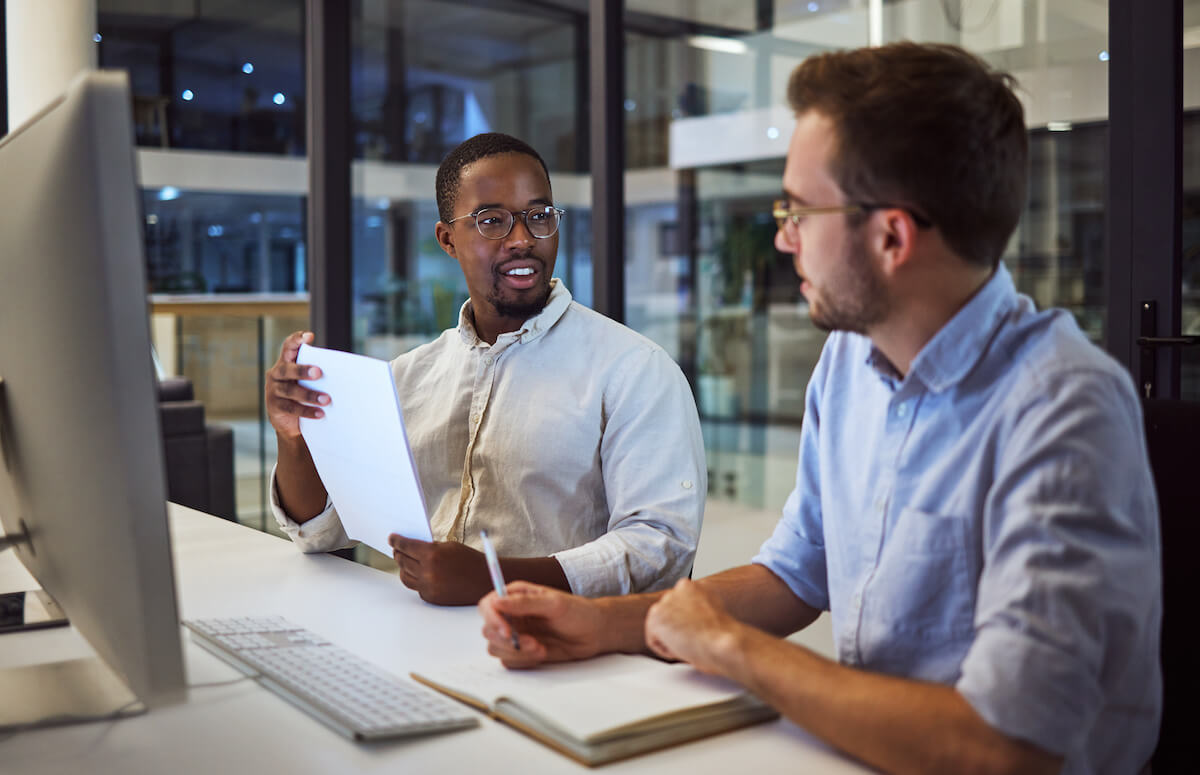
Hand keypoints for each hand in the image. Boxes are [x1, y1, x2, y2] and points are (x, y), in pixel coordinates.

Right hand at [265, 331, 329, 440]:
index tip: (309, 336)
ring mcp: (273, 390)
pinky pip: (291, 408)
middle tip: (319, 372)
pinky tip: (321, 413)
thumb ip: (318, 374)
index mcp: (285, 362)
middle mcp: (276, 374)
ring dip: (309, 395)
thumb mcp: (308, 381)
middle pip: (287, 369)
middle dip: (302, 370)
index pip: (288, 347)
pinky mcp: (274, 407)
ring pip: (290, 391)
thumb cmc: (304, 394)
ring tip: (327, 399)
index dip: (296, 340)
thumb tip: (345, 373)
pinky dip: (307, 411)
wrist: (289, 422)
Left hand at [389, 535, 490, 605]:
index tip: (392, 538)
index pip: (406, 546)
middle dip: (398, 553)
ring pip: (405, 576)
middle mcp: (427, 572)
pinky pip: (416, 587)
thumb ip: (429, 547)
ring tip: (404, 561)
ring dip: (403, 567)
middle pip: (402, 561)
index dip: (396, 541)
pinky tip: (418, 573)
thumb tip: (411, 547)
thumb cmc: (470, 560)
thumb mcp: (449, 546)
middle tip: (396, 548)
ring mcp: (428, 587)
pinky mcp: (431, 597)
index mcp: (432, 555)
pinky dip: (415, 579)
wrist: (485, 581)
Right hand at [478, 581, 603, 667]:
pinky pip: (509, 661)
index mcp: (515, 596)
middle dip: (508, 641)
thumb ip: (524, 603)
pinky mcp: (521, 651)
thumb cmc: (578, 612)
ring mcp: (516, 634)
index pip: (488, 606)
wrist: (594, 633)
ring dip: (517, 652)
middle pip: (488, 631)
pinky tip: (542, 653)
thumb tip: (497, 601)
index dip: (493, 620)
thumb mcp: (554, 603)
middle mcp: (511, 615)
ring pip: (496, 648)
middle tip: (532, 643)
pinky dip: (523, 661)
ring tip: (540, 648)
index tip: (508, 632)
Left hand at [644, 579, 740, 675]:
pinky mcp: (656, 617)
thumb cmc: (725, 636)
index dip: (688, 625)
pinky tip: (683, 648)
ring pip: (660, 628)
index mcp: (695, 586)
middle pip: (668, 615)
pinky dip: (667, 650)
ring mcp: (666, 601)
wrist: (725, 643)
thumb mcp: (713, 613)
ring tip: (691, 644)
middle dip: (677, 629)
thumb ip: (697, 610)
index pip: (680, 607)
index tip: (698, 632)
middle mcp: (679, 588)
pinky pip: (654, 641)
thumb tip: (689, 620)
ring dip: (672, 639)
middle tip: (694, 640)